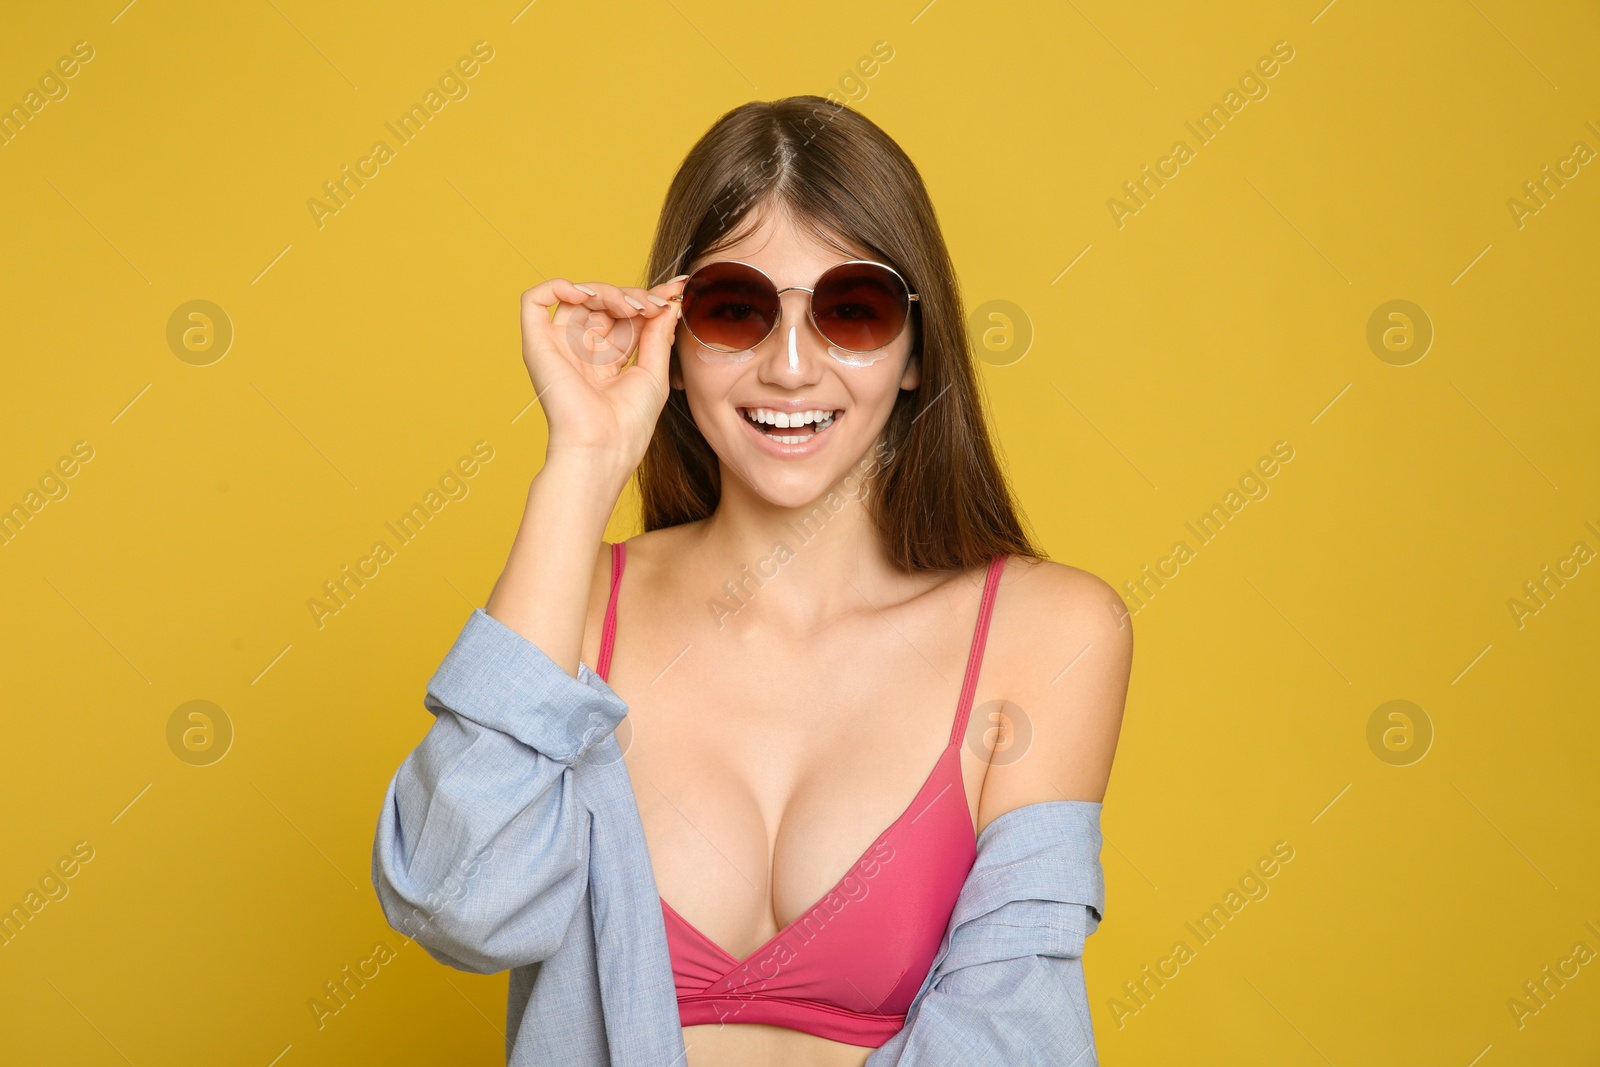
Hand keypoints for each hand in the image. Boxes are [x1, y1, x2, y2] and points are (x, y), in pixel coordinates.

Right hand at [518, 274, 685, 473]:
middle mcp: (581, 350)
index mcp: (607, 360)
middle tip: (657, 304)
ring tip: (634, 307)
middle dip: (633, 296)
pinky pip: (533, 301)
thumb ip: (658, 333)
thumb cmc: (629, 423)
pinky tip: (588, 294)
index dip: (649, 300)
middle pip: (604, 303)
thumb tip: (670, 300)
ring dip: (609, 292)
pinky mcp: (537, 344)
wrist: (603, 446)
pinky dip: (558, 287)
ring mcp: (559, 346)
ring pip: (578, 297)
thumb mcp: (654, 371)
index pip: (625, 316)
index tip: (677, 290)